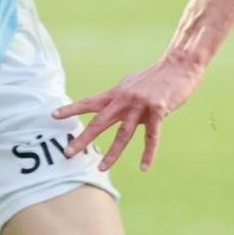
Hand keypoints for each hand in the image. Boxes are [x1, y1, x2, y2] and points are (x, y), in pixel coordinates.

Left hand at [53, 54, 204, 171]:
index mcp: (116, 93)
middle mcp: (124, 99)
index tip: (54, 115)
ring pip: (123, 134)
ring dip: (112, 153)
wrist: (179, 66)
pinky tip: (143, 167)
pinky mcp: (158, 111)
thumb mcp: (132, 85)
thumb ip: (120, 97)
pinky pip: (151, 136)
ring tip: (101, 168)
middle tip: (68, 153)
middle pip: (100, 122)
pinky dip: (148, 153)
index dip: (71, 109)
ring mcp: (141, 105)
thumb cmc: (156, 77)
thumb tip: (108, 106)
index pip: (89, 102)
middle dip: (83, 138)